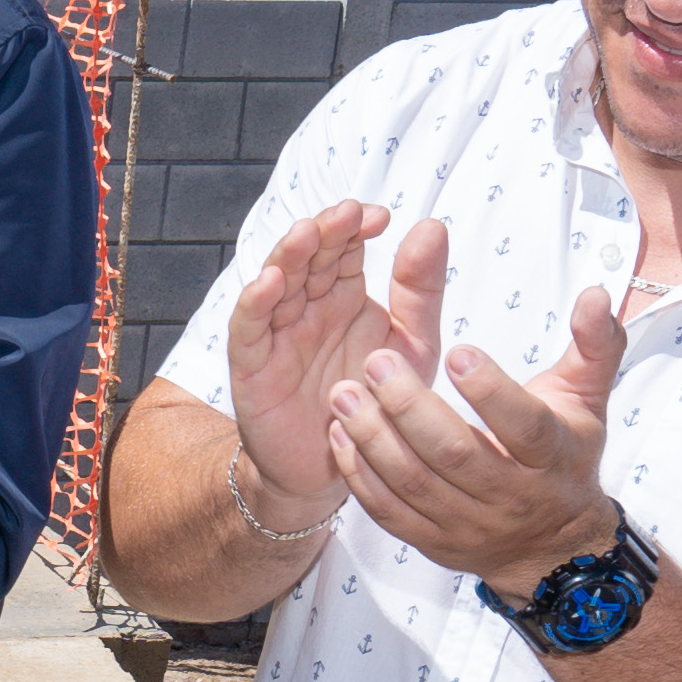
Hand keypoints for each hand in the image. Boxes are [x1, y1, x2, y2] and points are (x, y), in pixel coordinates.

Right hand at [218, 202, 410, 530]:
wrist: (343, 467)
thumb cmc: (378, 403)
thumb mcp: (411, 345)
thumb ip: (420, 291)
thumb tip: (431, 225)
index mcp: (345, 296)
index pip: (344, 247)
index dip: (356, 226)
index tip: (380, 217)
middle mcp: (308, 307)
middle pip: (309, 257)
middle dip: (326, 232)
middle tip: (347, 214)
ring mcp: (278, 333)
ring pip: (277, 282)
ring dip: (289, 255)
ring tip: (308, 233)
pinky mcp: (253, 366)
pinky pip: (249, 328)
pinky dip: (255, 303)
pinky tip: (269, 282)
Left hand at [331, 270, 625, 595]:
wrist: (552, 546)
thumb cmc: (563, 458)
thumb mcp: (586, 400)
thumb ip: (594, 345)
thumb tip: (596, 294)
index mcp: (551, 456)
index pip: (523, 425)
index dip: (490, 391)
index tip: (455, 351)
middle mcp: (511, 495)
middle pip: (456, 454)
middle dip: (410, 408)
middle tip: (376, 362)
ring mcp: (469, 523)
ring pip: (415, 484)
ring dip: (374, 438)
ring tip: (344, 393)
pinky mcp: (432, 542)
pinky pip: (389, 512)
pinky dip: (360, 475)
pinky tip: (340, 434)